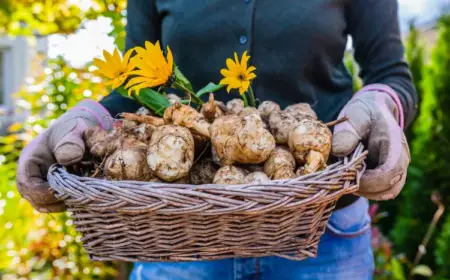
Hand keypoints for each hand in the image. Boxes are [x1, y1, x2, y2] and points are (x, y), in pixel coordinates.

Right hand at [17, 100, 111, 211]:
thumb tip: (69, 159)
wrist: (78, 132)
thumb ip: (70, 142)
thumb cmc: (72, 129)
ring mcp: (44, 185)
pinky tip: (87, 195)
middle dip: (58, 201)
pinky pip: (61, 203)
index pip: (27, 184)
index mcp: (30, 161)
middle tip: (79, 197)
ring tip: (85, 196)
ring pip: (50, 205)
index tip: (64, 192)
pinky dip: (74, 201)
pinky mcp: (56, 191)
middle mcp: (33, 177)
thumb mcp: (71, 131)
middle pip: (37, 200)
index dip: (43, 193)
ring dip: (67, 203)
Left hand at [332, 85, 409, 200]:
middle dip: (363, 187)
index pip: (391, 171)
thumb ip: (346, 132)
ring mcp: (396, 169)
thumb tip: (339, 152)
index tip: (349, 173)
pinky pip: (378, 191)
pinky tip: (349, 176)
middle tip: (342, 176)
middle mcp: (401, 159)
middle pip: (389, 188)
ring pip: (384, 193)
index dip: (370, 180)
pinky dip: (363, 189)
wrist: (373, 111)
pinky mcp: (387, 176)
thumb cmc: (363, 113)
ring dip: (363, 190)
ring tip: (345, 175)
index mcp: (395, 143)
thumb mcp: (354, 116)